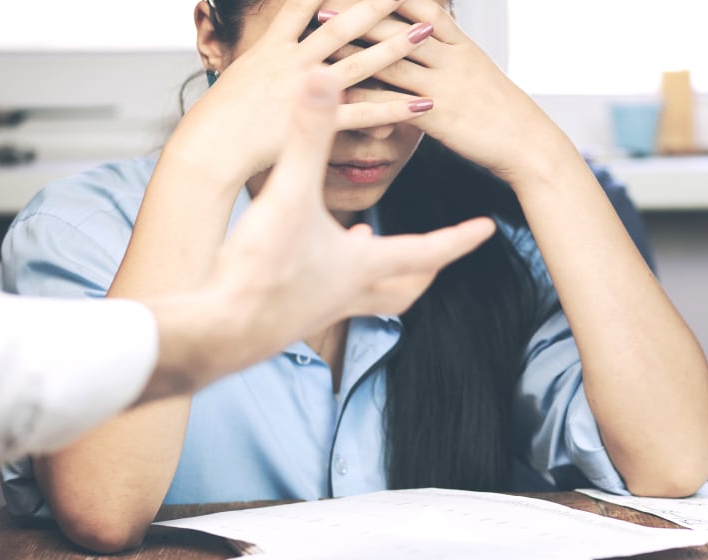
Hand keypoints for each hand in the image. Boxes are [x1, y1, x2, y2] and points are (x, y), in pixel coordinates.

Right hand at [179, 0, 438, 188]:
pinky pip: (365, 114)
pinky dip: (394, 109)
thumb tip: (279, 46)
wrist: (211, 146)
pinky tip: (422, 102)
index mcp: (273, 46)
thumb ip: (268, 57)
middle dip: (375, 5)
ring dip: (395, 46)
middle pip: (342, 25)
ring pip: (360, 63)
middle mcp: (294, 62)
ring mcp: (307, 92)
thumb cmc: (222, 116)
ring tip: (426, 31)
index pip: (304, 4)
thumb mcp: (241, 73)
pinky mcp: (317, 124)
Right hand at [208, 66, 493, 361]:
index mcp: (363, 265)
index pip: (428, 250)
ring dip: (379, 273)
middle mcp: (350, 292)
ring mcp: (321, 308)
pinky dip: (331, 276)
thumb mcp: (289, 194)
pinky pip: (328, 297)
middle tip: (440, 252)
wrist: (219, 331)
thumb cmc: (261, 271)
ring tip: (370, 245)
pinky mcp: (291, 314)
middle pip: (405, 286)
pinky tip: (310, 257)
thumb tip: (325, 80)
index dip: (459, 237)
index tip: (487, 230)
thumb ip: (308, 136)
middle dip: (426, 267)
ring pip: (369, 297)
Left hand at [330, 0, 568, 182]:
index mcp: (462, 45)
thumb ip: (450, 56)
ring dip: (354, 47)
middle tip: (325, 1)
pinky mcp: (439, 117)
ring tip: (321, 37)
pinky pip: (396, 103)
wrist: (528, 144)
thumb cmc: (501, 113)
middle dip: (361, 11)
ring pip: (392, 60)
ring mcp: (445, 87)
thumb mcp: (478, 73)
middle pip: (400, 26)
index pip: (423, 7)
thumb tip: (427, 43)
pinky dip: (367, 98)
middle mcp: (452, 59)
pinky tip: (339, 96)